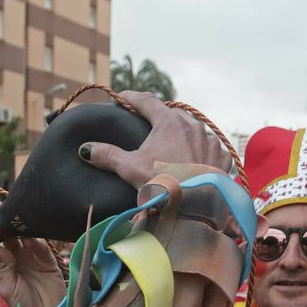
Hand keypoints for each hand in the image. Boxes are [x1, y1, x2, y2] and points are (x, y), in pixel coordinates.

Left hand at [0, 203, 64, 306]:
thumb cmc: (22, 304)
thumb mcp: (8, 286)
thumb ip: (2, 266)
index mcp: (3, 262)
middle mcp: (17, 256)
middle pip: (10, 233)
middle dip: (5, 220)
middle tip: (0, 208)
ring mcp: (33, 255)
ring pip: (26, 234)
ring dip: (22, 225)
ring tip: (17, 214)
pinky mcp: (48, 258)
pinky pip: (43, 243)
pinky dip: (39, 236)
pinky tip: (34, 230)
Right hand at [78, 91, 232, 189]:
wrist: (196, 209)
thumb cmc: (162, 185)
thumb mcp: (130, 169)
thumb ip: (107, 156)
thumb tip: (85, 149)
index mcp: (169, 122)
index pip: (147, 101)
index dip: (132, 98)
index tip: (120, 97)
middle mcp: (193, 126)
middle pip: (172, 114)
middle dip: (158, 117)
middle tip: (146, 123)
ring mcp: (210, 141)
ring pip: (193, 130)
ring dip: (181, 134)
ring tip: (170, 144)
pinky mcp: (221, 158)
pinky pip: (208, 148)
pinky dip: (199, 150)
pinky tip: (193, 159)